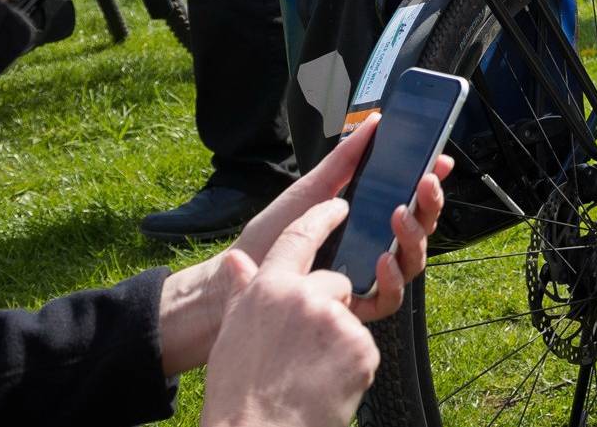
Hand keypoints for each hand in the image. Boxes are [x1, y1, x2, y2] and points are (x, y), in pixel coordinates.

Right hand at [196, 200, 377, 426]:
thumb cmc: (238, 391)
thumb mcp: (233, 333)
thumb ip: (243, 292)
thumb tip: (235, 262)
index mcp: (269, 288)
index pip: (300, 236)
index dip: (322, 217)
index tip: (339, 205)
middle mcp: (305, 296)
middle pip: (334, 284)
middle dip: (327, 309)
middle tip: (303, 349)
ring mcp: (336, 321)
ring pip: (349, 319)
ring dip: (337, 341)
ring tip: (308, 374)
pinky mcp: (362, 348)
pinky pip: (363, 349)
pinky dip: (351, 366)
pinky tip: (325, 385)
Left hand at [228, 113, 449, 321]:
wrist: (238, 278)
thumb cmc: (272, 235)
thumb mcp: (310, 190)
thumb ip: (345, 160)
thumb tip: (374, 122)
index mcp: (367, 218)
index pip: (410, 199)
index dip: (429, 182)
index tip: (439, 160)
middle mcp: (374, 247)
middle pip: (420, 228)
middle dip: (429, 203)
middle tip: (424, 182)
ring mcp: (368, 277)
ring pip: (412, 261)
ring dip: (414, 236)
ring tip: (399, 215)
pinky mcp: (356, 306)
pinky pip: (389, 298)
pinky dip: (391, 278)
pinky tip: (382, 259)